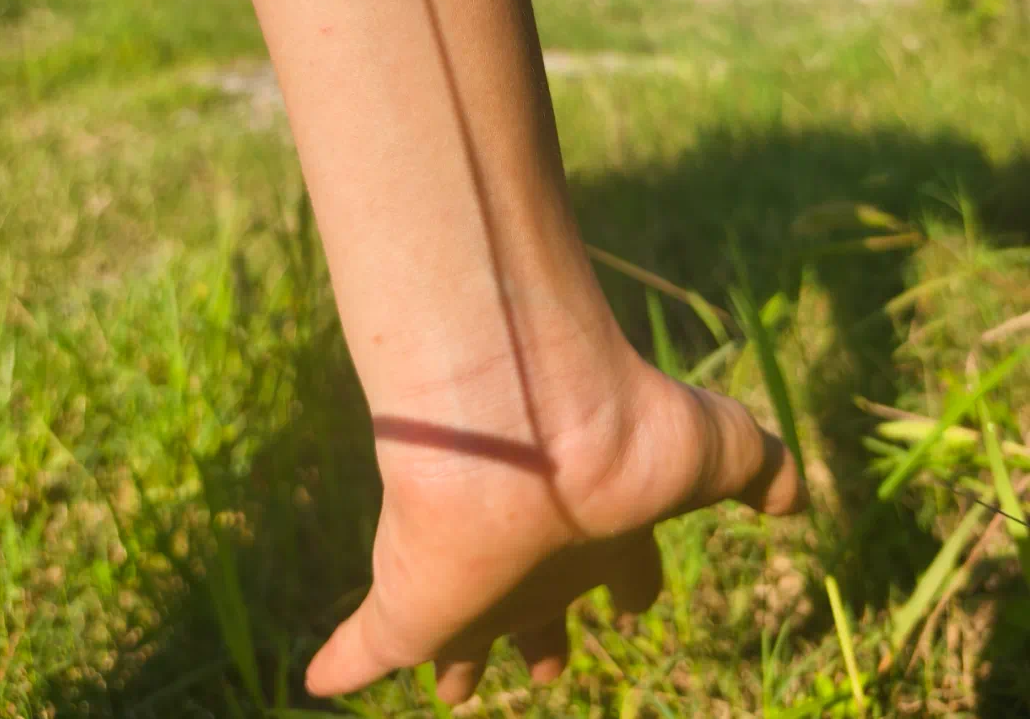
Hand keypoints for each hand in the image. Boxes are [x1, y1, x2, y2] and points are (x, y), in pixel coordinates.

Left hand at [305, 347, 806, 704]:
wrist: (530, 430)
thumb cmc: (626, 438)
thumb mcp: (720, 448)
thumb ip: (762, 467)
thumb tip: (798, 498)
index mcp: (602, 528)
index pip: (619, 568)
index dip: (628, 588)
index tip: (629, 608)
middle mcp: (536, 552)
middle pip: (539, 606)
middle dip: (541, 634)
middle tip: (542, 665)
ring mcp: (471, 579)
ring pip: (460, 634)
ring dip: (456, 659)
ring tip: (452, 689)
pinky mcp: (411, 605)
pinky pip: (367, 649)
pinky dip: (346, 663)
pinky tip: (321, 677)